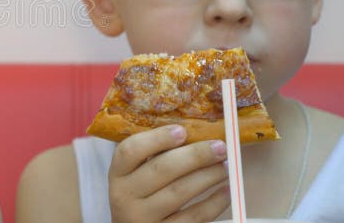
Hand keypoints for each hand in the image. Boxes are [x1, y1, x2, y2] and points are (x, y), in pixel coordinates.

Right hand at [108, 125, 229, 222]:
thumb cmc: (139, 197)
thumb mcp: (134, 177)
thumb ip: (153, 158)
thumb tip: (194, 135)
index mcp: (117, 174)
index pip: (130, 150)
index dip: (156, 138)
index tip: (182, 130)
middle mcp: (124, 196)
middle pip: (160, 169)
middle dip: (194, 155)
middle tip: (219, 146)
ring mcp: (143, 218)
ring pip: (179, 192)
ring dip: (207, 176)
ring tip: (225, 165)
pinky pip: (193, 217)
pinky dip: (214, 203)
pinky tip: (226, 190)